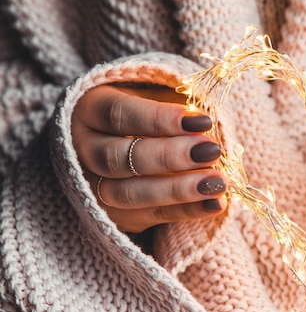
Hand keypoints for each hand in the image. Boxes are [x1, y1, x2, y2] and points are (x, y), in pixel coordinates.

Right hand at [72, 85, 227, 232]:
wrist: (124, 143)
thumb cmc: (147, 111)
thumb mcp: (156, 95)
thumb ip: (177, 102)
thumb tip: (210, 119)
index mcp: (89, 110)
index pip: (118, 114)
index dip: (160, 119)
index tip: (203, 122)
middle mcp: (82, 150)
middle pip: (117, 158)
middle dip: (168, 157)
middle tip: (211, 152)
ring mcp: (92, 188)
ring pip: (128, 194)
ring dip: (178, 190)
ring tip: (217, 183)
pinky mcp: (114, 216)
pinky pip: (149, 216)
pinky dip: (186, 211)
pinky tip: (215, 204)